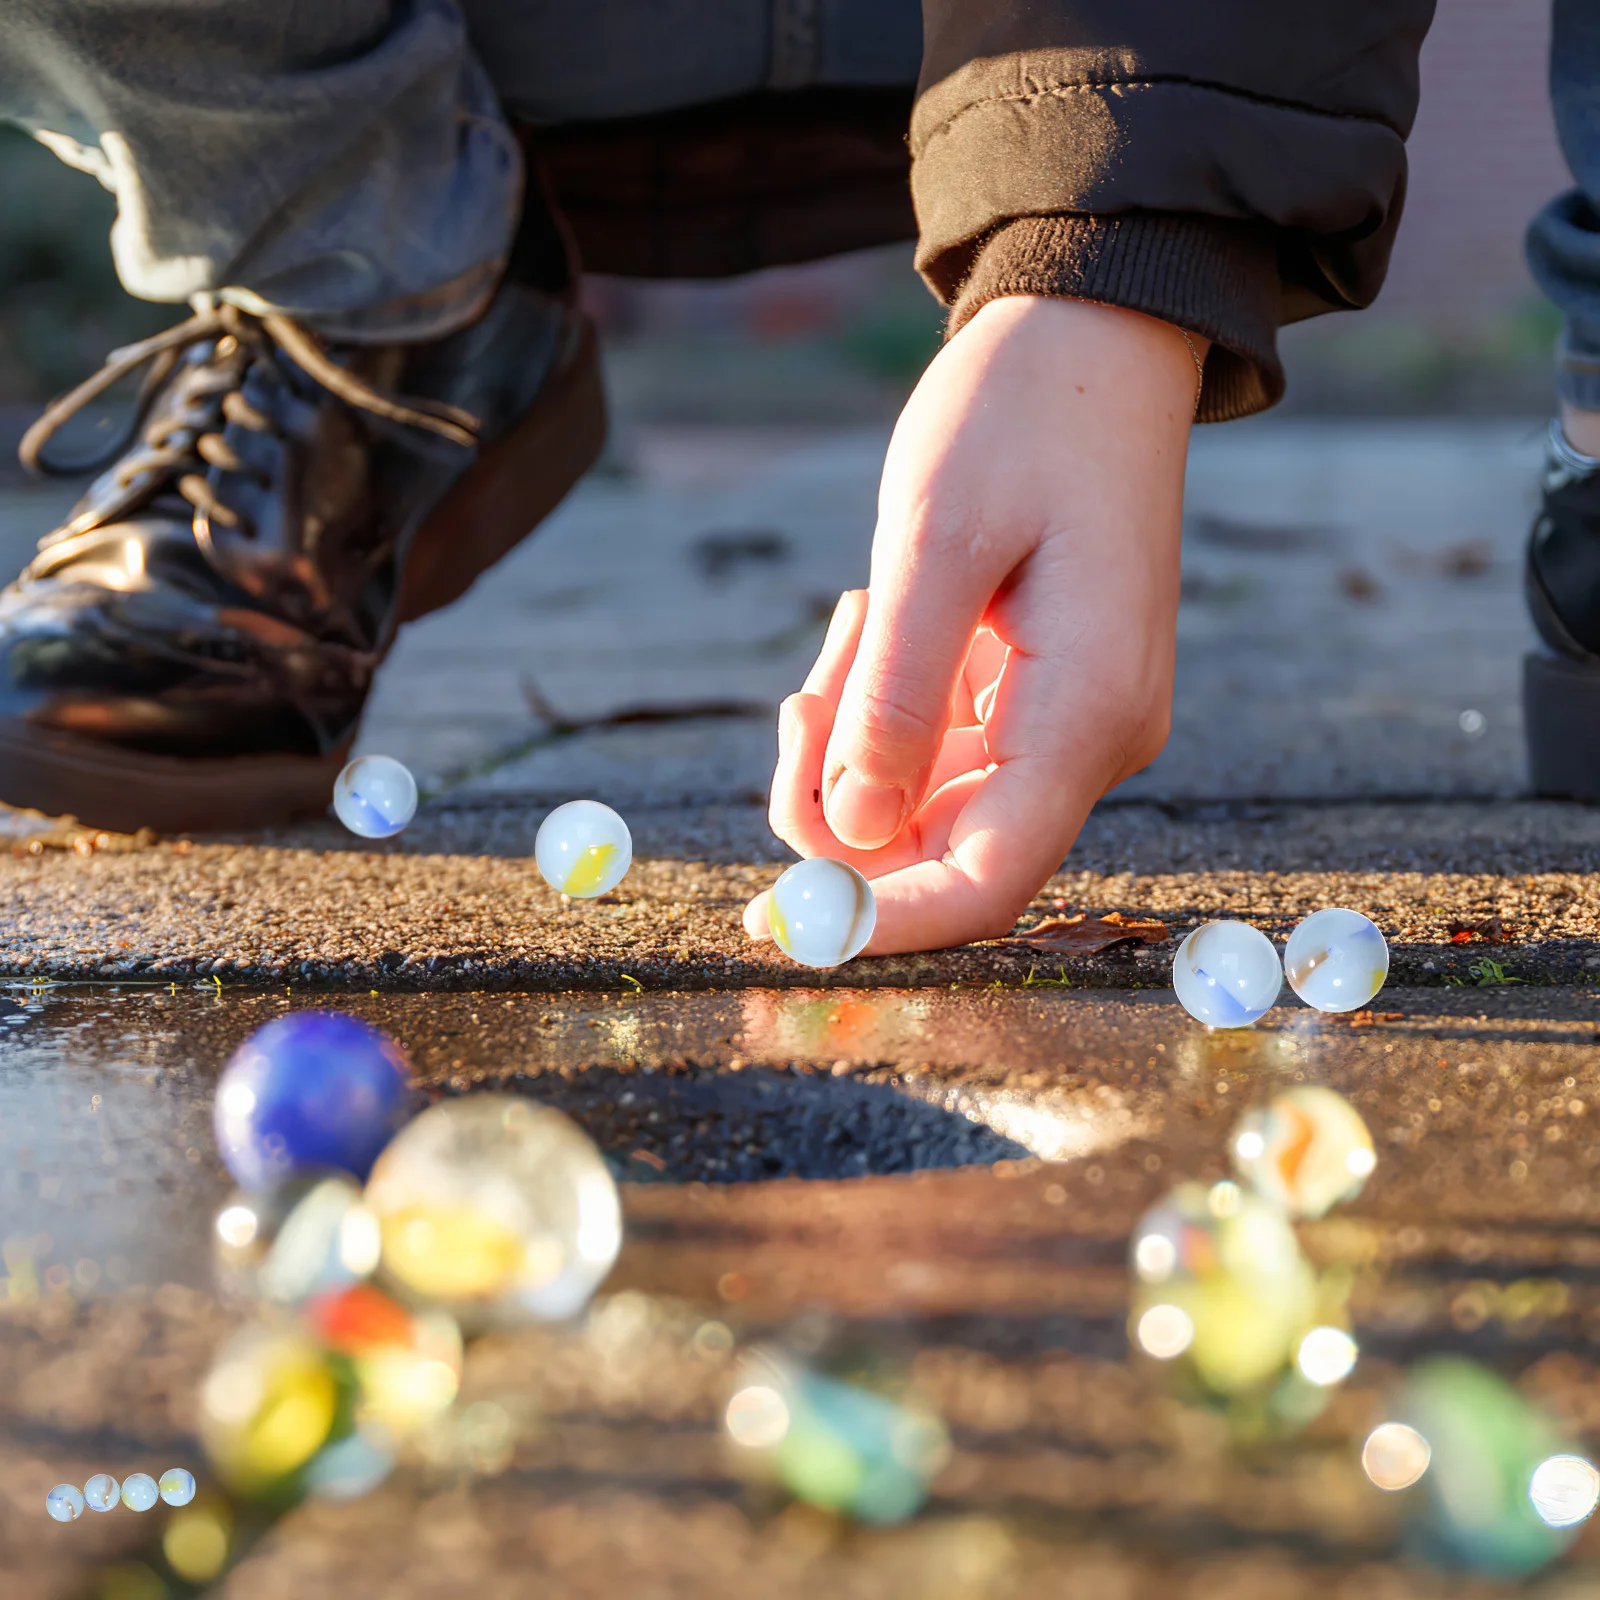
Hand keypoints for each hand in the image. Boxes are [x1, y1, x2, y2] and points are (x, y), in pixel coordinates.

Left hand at [745, 295, 1199, 953]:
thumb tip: (851, 833)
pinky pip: (938, 756)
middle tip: (801, 697)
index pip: (983, 884)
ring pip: (927, 808)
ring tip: (853, 623)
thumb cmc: (1022, 417)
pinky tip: (873, 626)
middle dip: (839, 806)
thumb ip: (894, 697)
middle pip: (941, 853)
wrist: (1095, 340)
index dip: (879, 924)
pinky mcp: (1040, 702)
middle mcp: (1090, 742)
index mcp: (1086, 714)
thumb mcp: (935, 541)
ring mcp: (1069, 727)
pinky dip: (878, 716)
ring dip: (852, 746)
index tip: (777, 923)